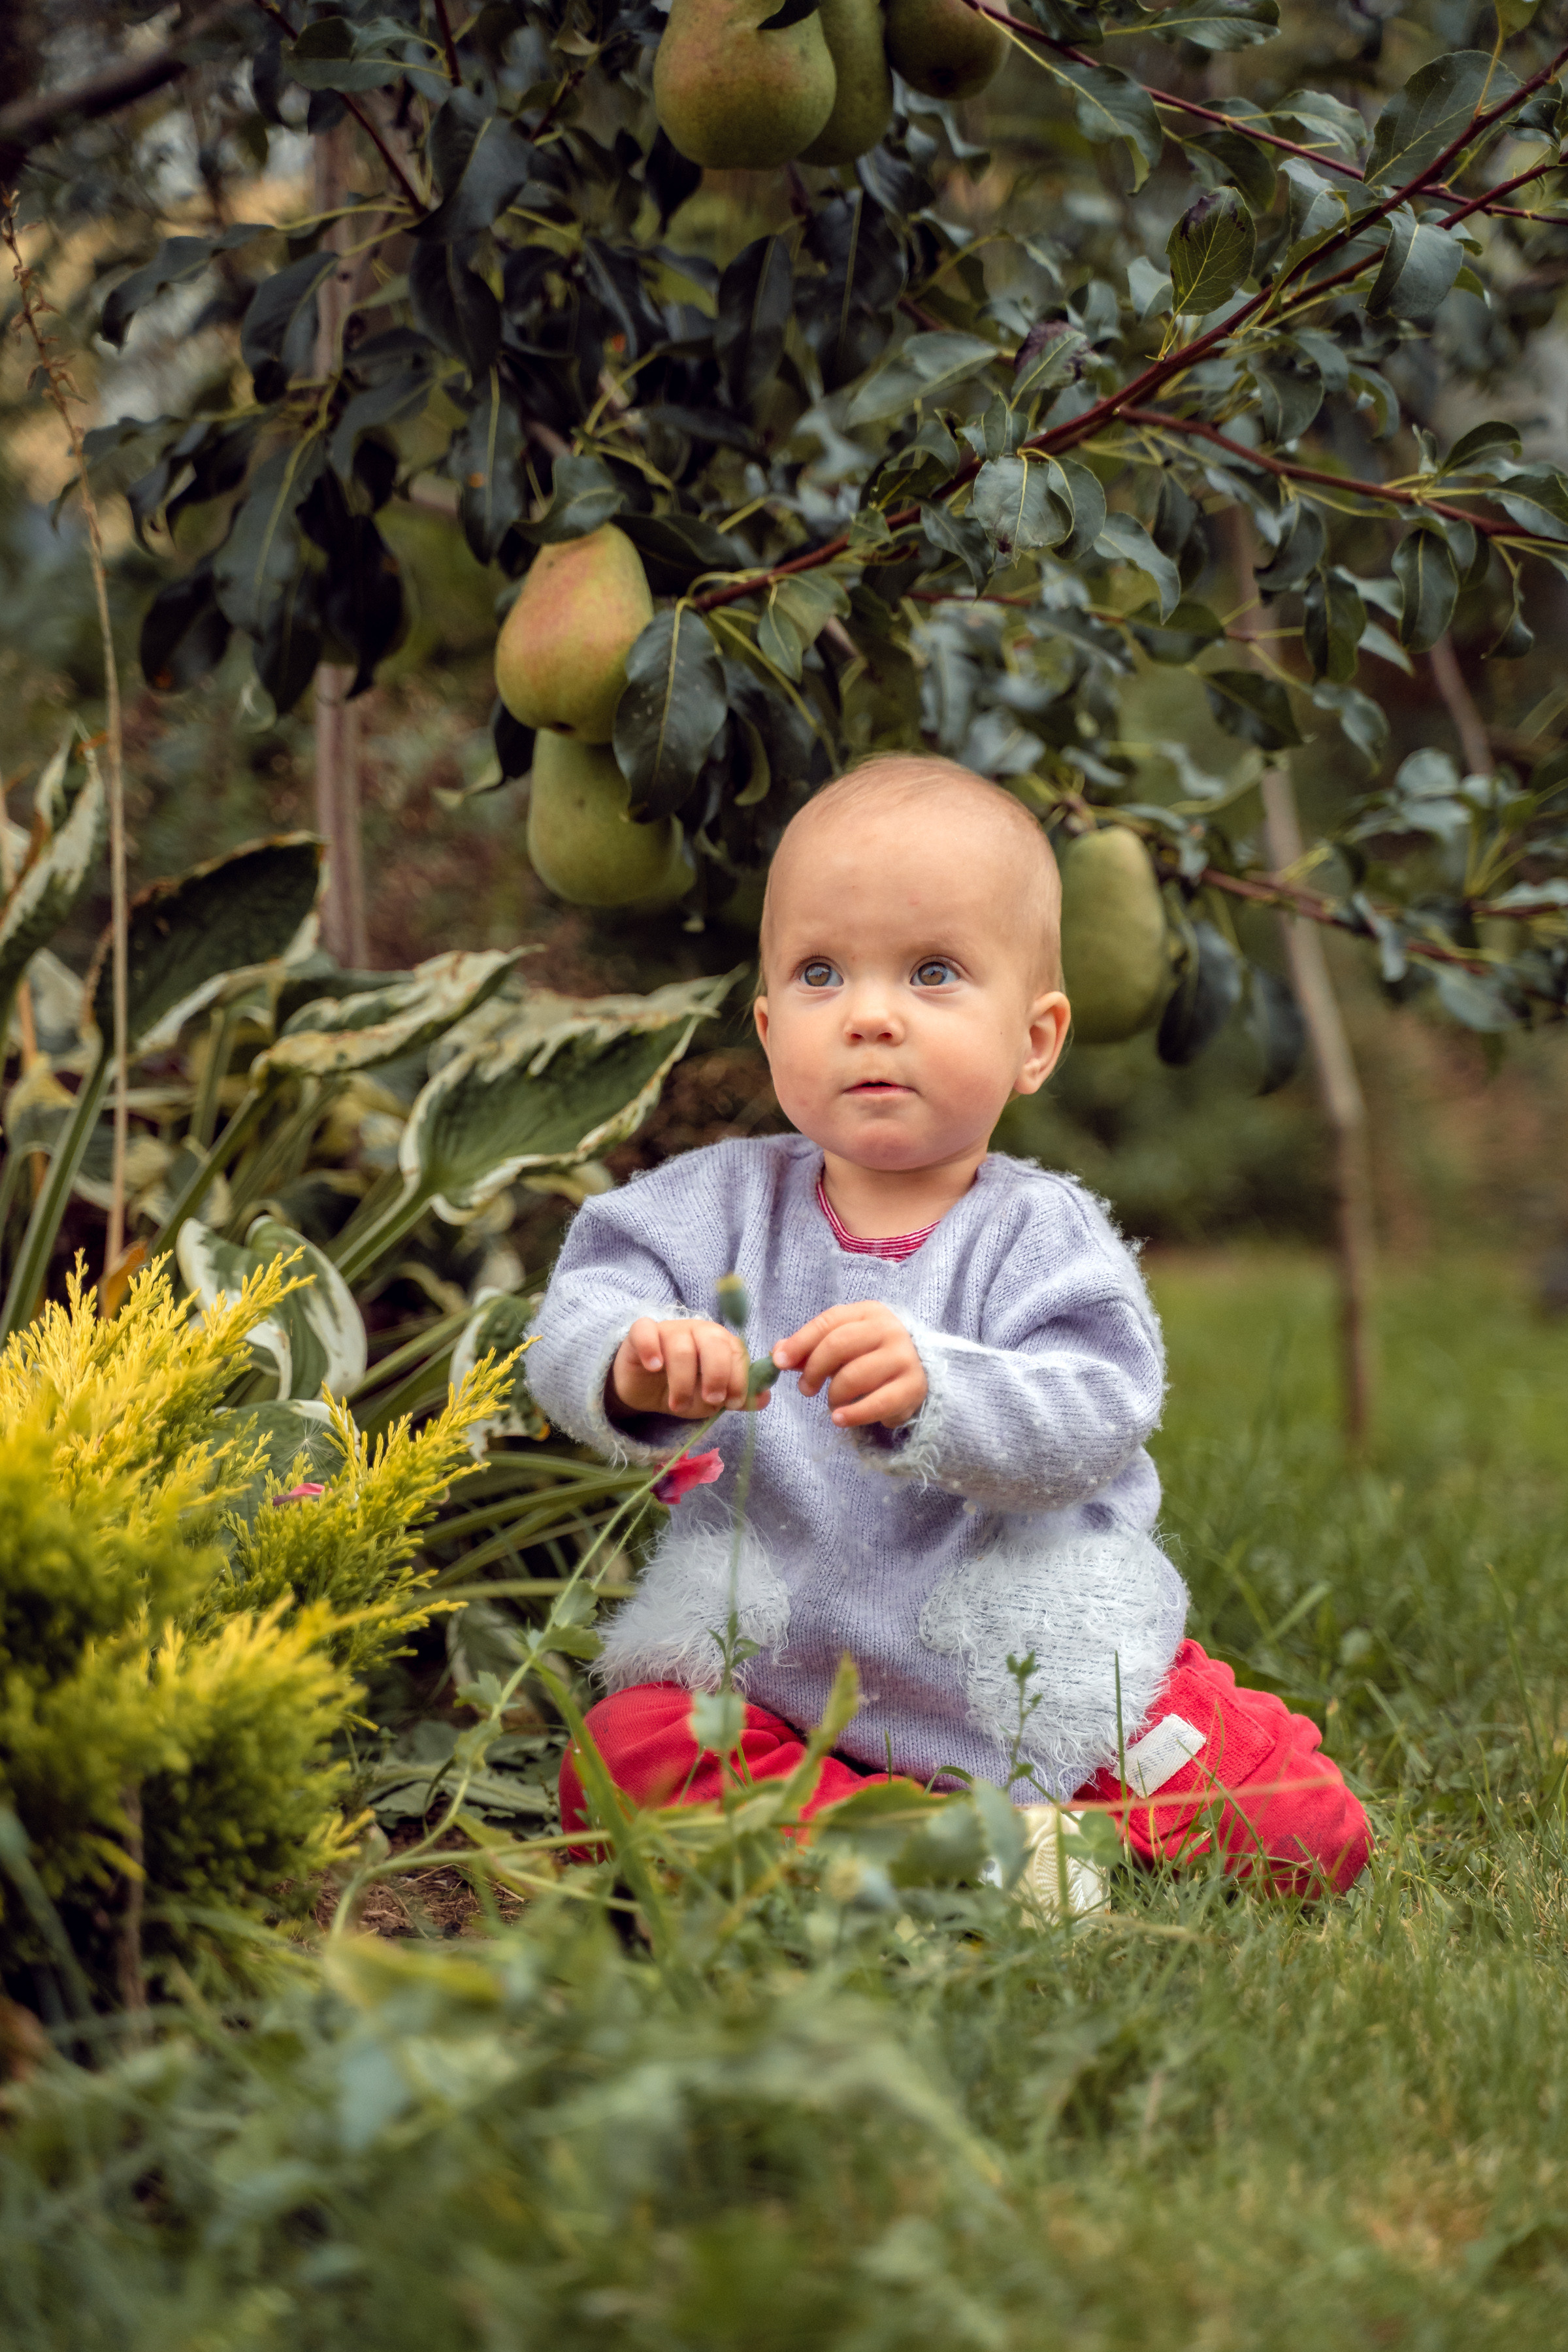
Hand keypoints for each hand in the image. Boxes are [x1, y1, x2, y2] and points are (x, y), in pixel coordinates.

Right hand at [610, 1316, 762, 1421]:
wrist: (645, 1391)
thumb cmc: (684, 1389)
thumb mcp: (713, 1399)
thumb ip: (739, 1398)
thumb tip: (764, 1398)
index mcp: (720, 1342)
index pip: (737, 1351)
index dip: (739, 1378)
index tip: (732, 1403)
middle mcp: (697, 1330)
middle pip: (714, 1342)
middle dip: (716, 1375)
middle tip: (711, 1401)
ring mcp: (669, 1329)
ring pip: (681, 1346)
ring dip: (682, 1381)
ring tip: (678, 1405)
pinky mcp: (639, 1333)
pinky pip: (645, 1331)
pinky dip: (651, 1349)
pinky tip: (654, 1367)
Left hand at [772, 1302, 926, 1429]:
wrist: (916, 1372)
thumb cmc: (869, 1356)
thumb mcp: (841, 1346)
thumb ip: (810, 1348)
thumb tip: (777, 1353)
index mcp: (868, 1312)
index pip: (829, 1321)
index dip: (801, 1342)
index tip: (779, 1361)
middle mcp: (889, 1329)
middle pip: (839, 1344)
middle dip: (814, 1369)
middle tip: (805, 1388)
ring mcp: (904, 1357)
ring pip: (855, 1376)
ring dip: (833, 1394)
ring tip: (831, 1402)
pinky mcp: (913, 1387)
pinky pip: (877, 1403)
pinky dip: (852, 1415)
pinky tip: (839, 1419)